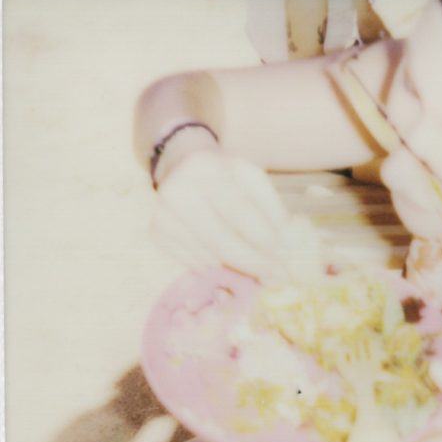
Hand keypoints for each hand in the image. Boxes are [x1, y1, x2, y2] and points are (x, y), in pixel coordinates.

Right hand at [150, 147, 326, 281]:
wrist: (183, 165)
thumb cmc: (226, 177)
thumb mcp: (252, 179)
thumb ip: (270, 208)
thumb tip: (284, 245)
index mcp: (208, 169)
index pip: (238, 211)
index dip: (263, 237)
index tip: (284, 257)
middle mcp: (180, 189)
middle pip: (221, 239)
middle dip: (253, 262)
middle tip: (276, 276)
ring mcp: (163, 212)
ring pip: (207, 255)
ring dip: (237, 269)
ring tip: (260, 274)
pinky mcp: (156, 229)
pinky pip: (190, 260)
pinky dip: (213, 267)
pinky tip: (227, 264)